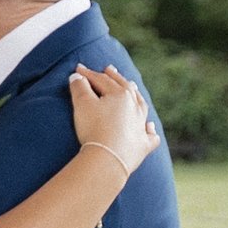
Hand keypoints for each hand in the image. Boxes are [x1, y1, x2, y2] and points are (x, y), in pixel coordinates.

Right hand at [69, 64, 157, 185]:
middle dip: (115, 78)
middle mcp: (134, 107)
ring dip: (136, 95)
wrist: (107, 159)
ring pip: (140, 105)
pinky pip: (150, 136)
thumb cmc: (93, 129)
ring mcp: (140, 126)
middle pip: (125, 87)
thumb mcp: (82, 104)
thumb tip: (77, 76)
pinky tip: (150, 127)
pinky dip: (150, 130)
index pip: (102, 80)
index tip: (79, 68)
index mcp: (120, 95)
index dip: (89, 74)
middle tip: (109, 69)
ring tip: (133, 87)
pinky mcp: (143, 145)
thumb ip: (79, 88)